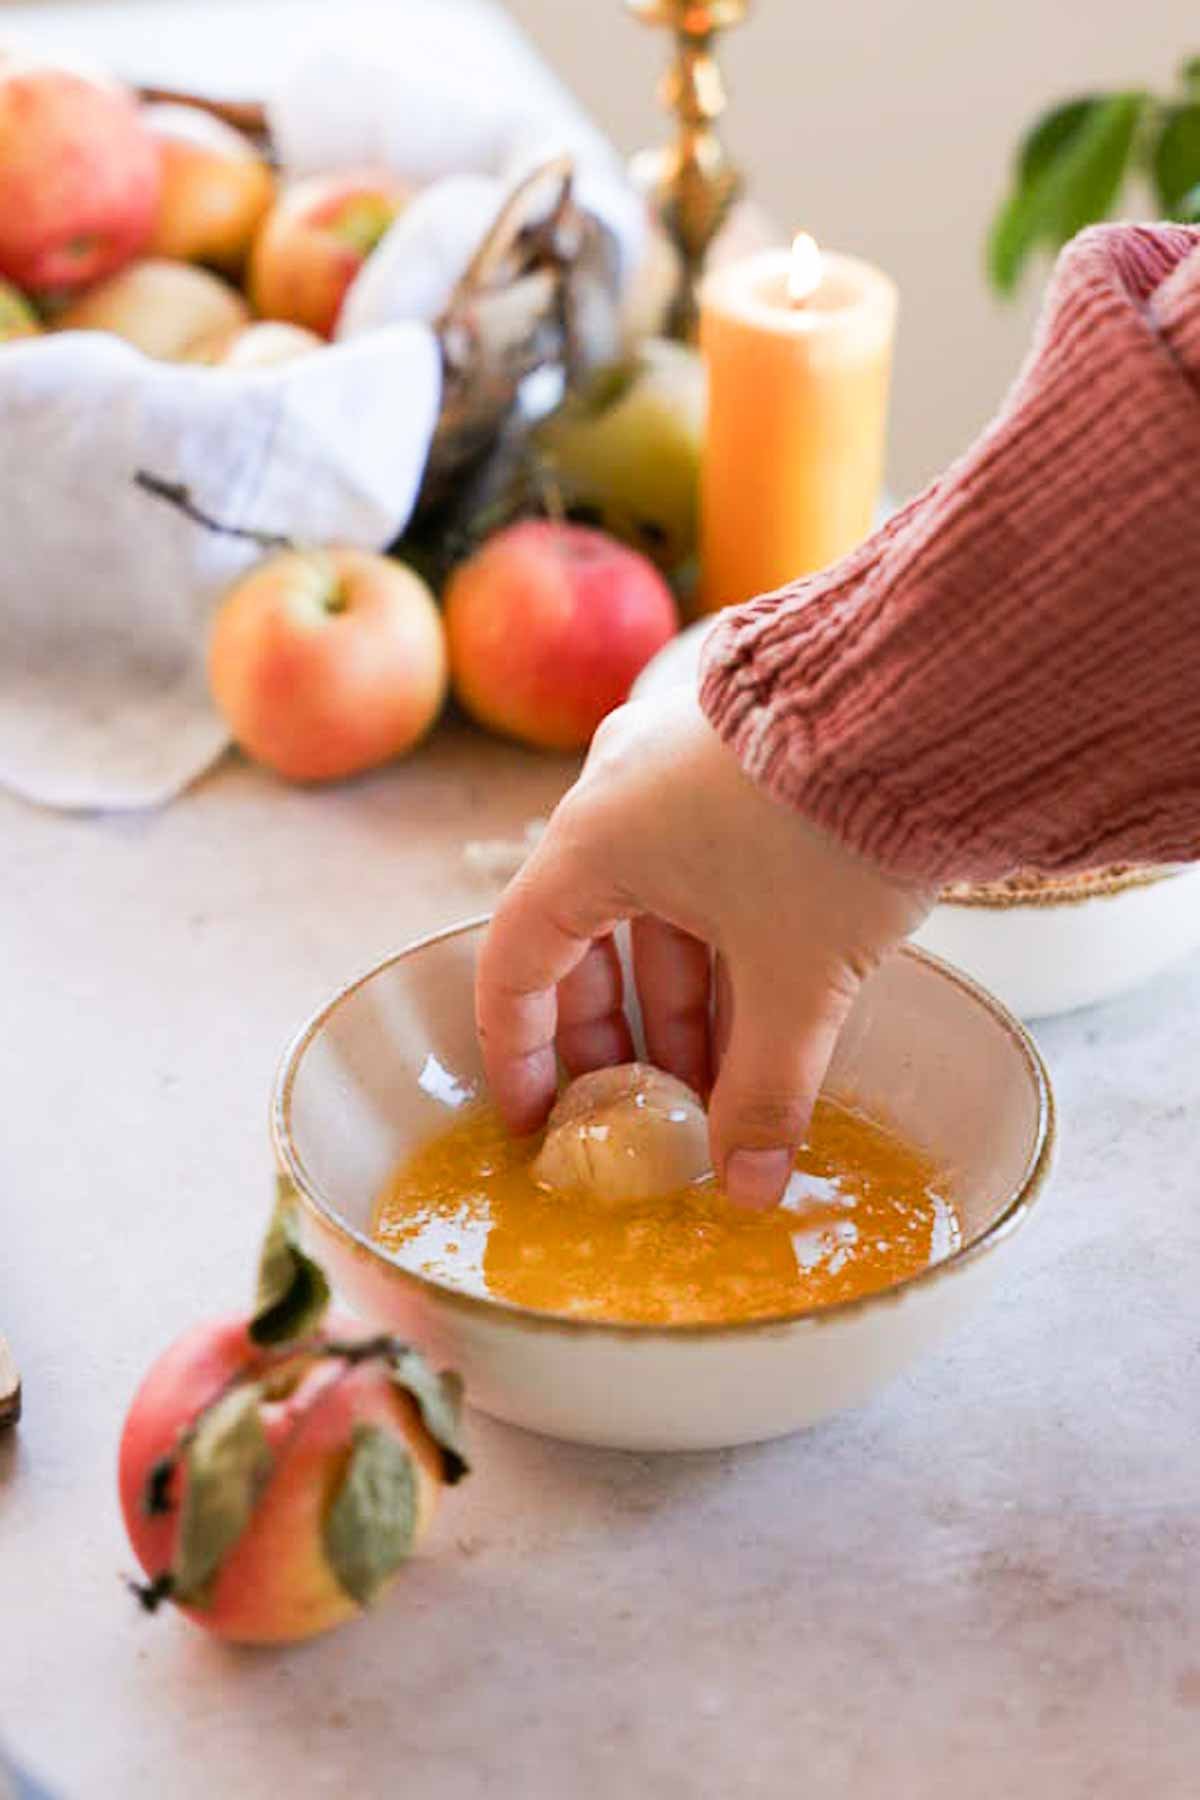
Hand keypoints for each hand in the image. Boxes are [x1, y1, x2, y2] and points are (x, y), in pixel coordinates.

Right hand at [476, 690, 934, 1207]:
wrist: (930, 695)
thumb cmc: (831, 826)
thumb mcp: (797, 977)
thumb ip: (765, 1090)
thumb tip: (747, 1187)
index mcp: (593, 842)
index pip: (516, 963)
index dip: (522, 1055)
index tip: (539, 1120)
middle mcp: (620, 798)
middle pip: (591, 943)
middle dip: (625, 1042)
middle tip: (650, 1115)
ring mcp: (682, 773)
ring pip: (662, 913)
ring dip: (689, 1006)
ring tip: (728, 1086)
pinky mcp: (745, 766)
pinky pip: (710, 875)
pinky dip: (728, 950)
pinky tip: (771, 1016)